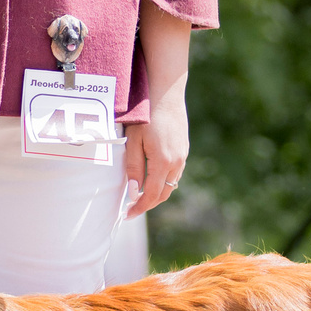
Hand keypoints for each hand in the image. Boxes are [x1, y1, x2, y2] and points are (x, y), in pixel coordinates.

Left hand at [123, 90, 188, 216]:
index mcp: (163, 162)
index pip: (151, 195)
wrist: (166, 94)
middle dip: (148, 204)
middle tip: (132, 209)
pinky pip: (175, 173)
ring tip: (140, 196)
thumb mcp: (133, 141)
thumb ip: (134, 167)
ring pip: (171, 184)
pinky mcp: (184, 150)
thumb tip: (135, 192)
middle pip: (163, 194)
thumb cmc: (145, 115)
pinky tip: (152, 178)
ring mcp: (183, 156)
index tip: (127, 215)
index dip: (139, 207)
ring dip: (156, 193)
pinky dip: (163, 181)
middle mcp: (176, 162)